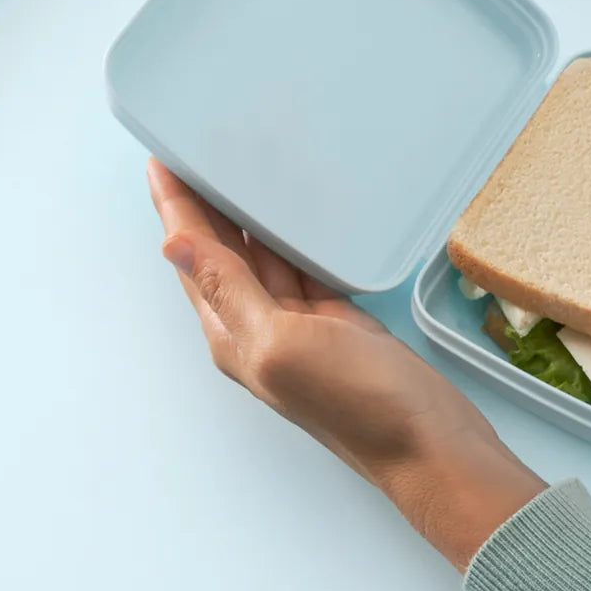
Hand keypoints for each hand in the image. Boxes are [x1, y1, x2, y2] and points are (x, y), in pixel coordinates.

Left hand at [147, 159, 544, 570]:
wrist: (430, 444)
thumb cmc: (358, 404)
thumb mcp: (282, 343)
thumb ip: (229, 291)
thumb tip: (172, 244)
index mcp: (231, 333)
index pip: (191, 255)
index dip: (174, 205)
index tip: (160, 157)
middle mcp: (256, 326)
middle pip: (218, 249)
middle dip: (201, 201)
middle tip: (193, 146)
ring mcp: (297, 323)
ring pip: (259, 251)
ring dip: (244, 211)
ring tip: (234, 163)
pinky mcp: (335, 318)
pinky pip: (301, 262)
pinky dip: (291, 232)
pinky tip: (291, 208)